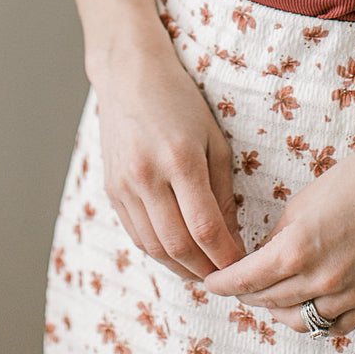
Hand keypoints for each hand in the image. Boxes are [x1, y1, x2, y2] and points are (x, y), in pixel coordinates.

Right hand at [93, 48, 247, 281]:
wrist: (129, 76)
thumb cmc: (180, 102)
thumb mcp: (214, 138)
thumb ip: (222, 190)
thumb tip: (231, 236)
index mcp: (180, 159)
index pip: (205, 227)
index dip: (225, 256)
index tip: (243, 267)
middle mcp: (148, 176)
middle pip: (177, 245)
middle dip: (205, 270)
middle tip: (226, 278)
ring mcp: (125, 185)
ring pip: (153, 247)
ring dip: (180, 268)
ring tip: (203, 271)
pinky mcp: (111, 190)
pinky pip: (136, 234)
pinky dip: (158, 252)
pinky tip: (176, 254)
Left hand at [203, 146, 354, 335]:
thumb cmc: (353, 181)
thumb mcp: (302, 203)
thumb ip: (279, 238)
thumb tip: (262, 260)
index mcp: (297, 249)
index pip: (245, 280)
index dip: (223, 284)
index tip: (210, 283)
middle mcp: (320, 280)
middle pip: (267, 302)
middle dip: (247, 293)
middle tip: (239, 285)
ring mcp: (348, 296)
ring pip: (298, 321)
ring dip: (279, 309)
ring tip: (273, 295)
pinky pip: (332, 327)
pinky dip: (315, 319)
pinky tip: (307, 305)